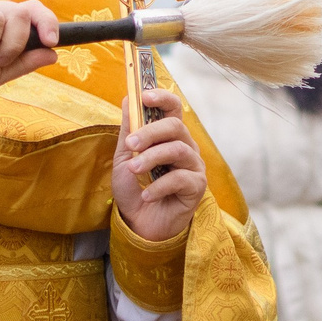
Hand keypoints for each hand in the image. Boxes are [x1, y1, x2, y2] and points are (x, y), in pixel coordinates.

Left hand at [112, 88, 205, 243]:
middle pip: (175, 126)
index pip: (173, 108)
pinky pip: (180, 178)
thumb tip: (127, 98)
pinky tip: (146, 195)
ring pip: (178, 150)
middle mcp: (186, 146)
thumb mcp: (124, 157)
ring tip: (134, 170)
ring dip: (151, 158)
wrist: (139, 224)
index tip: (144, 96)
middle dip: (150, 132)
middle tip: (131, 145)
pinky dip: (159, 186)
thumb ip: (128, 130)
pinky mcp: (197, 186)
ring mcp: (194, 166)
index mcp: (169, 135)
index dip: (162, 98)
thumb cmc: (135, 188)